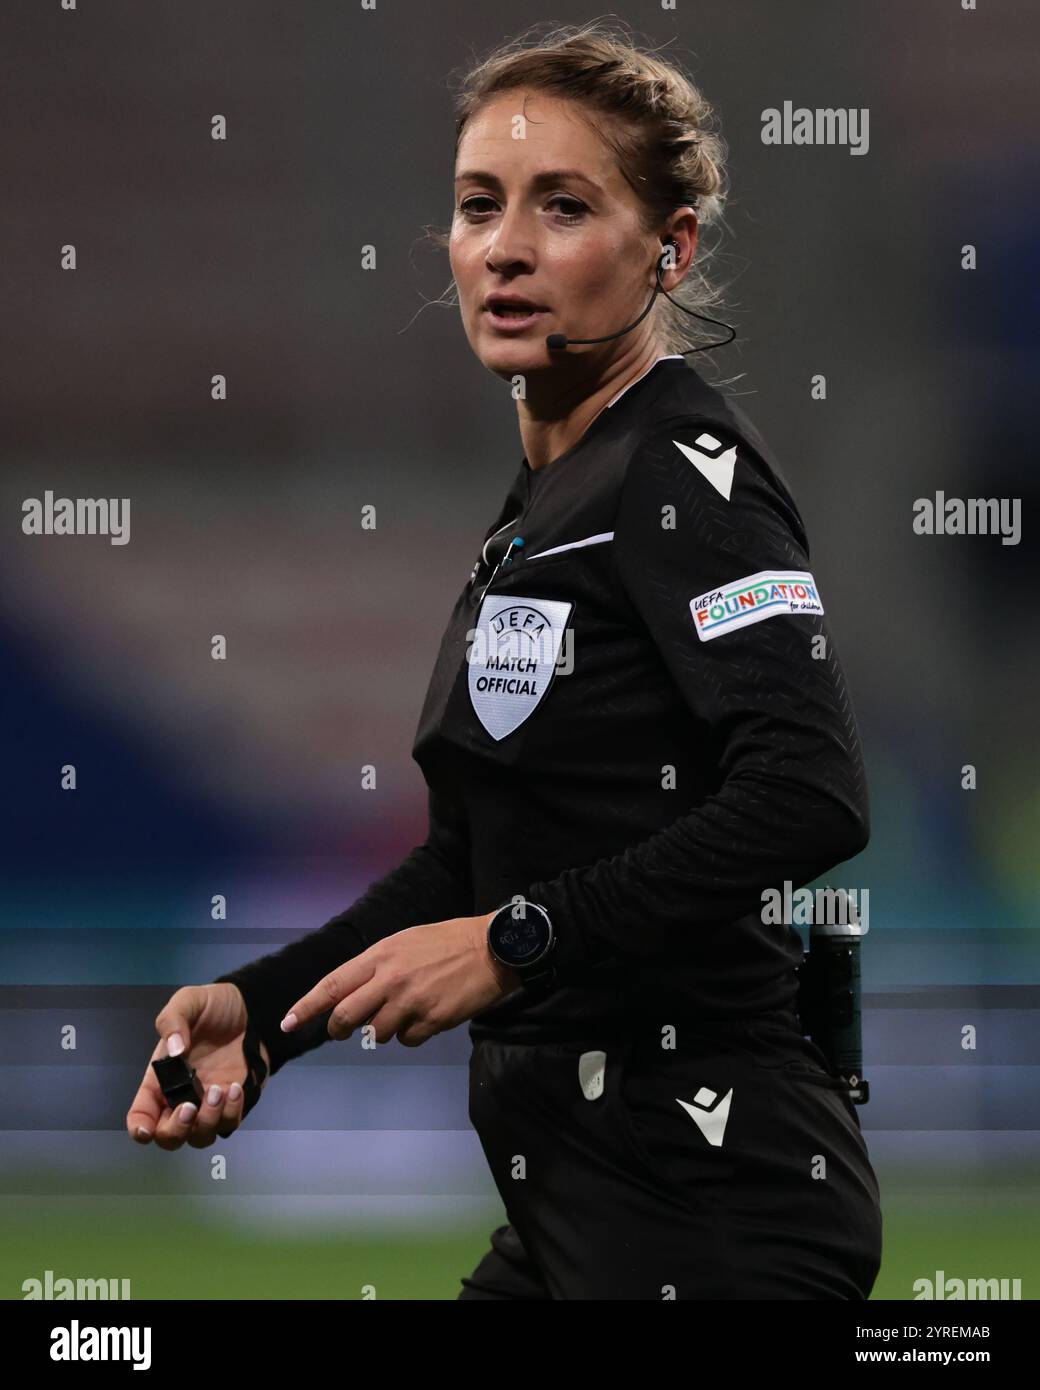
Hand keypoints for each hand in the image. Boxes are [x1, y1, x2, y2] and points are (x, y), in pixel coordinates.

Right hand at [125, 982, 270, 1149]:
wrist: (251, 1007)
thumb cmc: (212, 1006)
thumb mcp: (188, 1001)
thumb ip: (172, 1020)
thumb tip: (174, 1050)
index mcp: (160, 1079)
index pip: (141, 1114)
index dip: (139, 1129)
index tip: (146, 1132)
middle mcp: (180, 1097)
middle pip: (169, 1137)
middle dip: (176, 1130)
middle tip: (189, 1106)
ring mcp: (207, 1104)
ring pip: (200, 1137)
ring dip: (207, 1121)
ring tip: (219, 1090)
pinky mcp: (233, 1104)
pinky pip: (229, 1124)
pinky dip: (231, 1113)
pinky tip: (235, 1088)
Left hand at [279, 913, 519, 1048]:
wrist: (492, 949)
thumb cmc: (447, 942)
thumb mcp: (405, 942)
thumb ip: (378, 968)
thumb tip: (357, 997)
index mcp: (381, 956)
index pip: (333, 985)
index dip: (307, 1006)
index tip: (287, 1023)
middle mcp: (390, 979)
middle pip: (346, 1017)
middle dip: (339, 1029)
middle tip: (343, 1031)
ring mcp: (411, 1002)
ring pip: (376, 1034)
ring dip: (382, 1030)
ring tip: (404, 1012)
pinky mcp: (432, 1021)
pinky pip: (407, 1040)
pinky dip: (411, 1034)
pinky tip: (427, 1016)